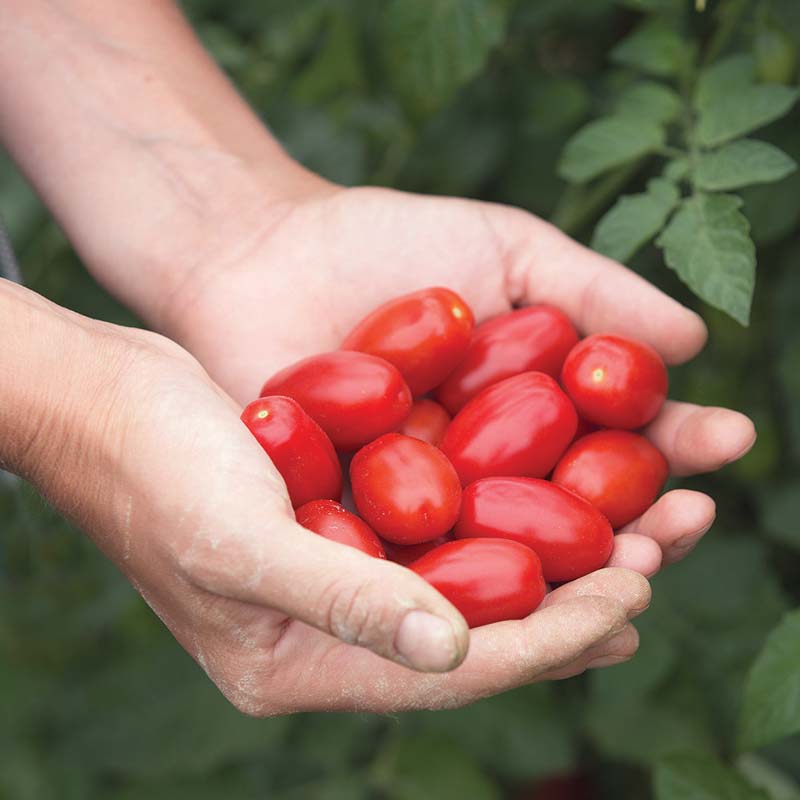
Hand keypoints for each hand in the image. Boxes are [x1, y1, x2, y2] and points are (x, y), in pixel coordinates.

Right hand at [1, 280, 647, 713]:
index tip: (629, 594)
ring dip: (546, 559)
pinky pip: (436, 531)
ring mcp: (333, 574)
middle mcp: (323, 630)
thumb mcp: (237, 538)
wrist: (102, 400)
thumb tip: (456, 650)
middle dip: (566, 604)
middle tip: (654, 564)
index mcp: (293, 663)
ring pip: (465, 580)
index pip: (448, 667)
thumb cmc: (150, 467)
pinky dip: (499, 517)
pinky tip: (552, 498)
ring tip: (632, 538)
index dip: (546, 636)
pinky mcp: (337, 521)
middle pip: (471, 632)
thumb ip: (341, 599)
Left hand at [162, 184, 756, 577]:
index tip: (726, 440)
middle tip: (686, 524)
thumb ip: (593, 291)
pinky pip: (413, 569)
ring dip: (573, 573)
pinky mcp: (357, 535)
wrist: (262, 254)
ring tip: (631, 569)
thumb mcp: (503, 248)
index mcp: (533, 409)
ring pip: (507, 558)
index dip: (674, 442)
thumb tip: (695, 342)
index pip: (619, 437)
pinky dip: (465, 589)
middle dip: (641, 522)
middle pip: (577, 512)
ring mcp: (426, 508)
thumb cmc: (384, 240)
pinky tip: (520, 603)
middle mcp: (488, 469)